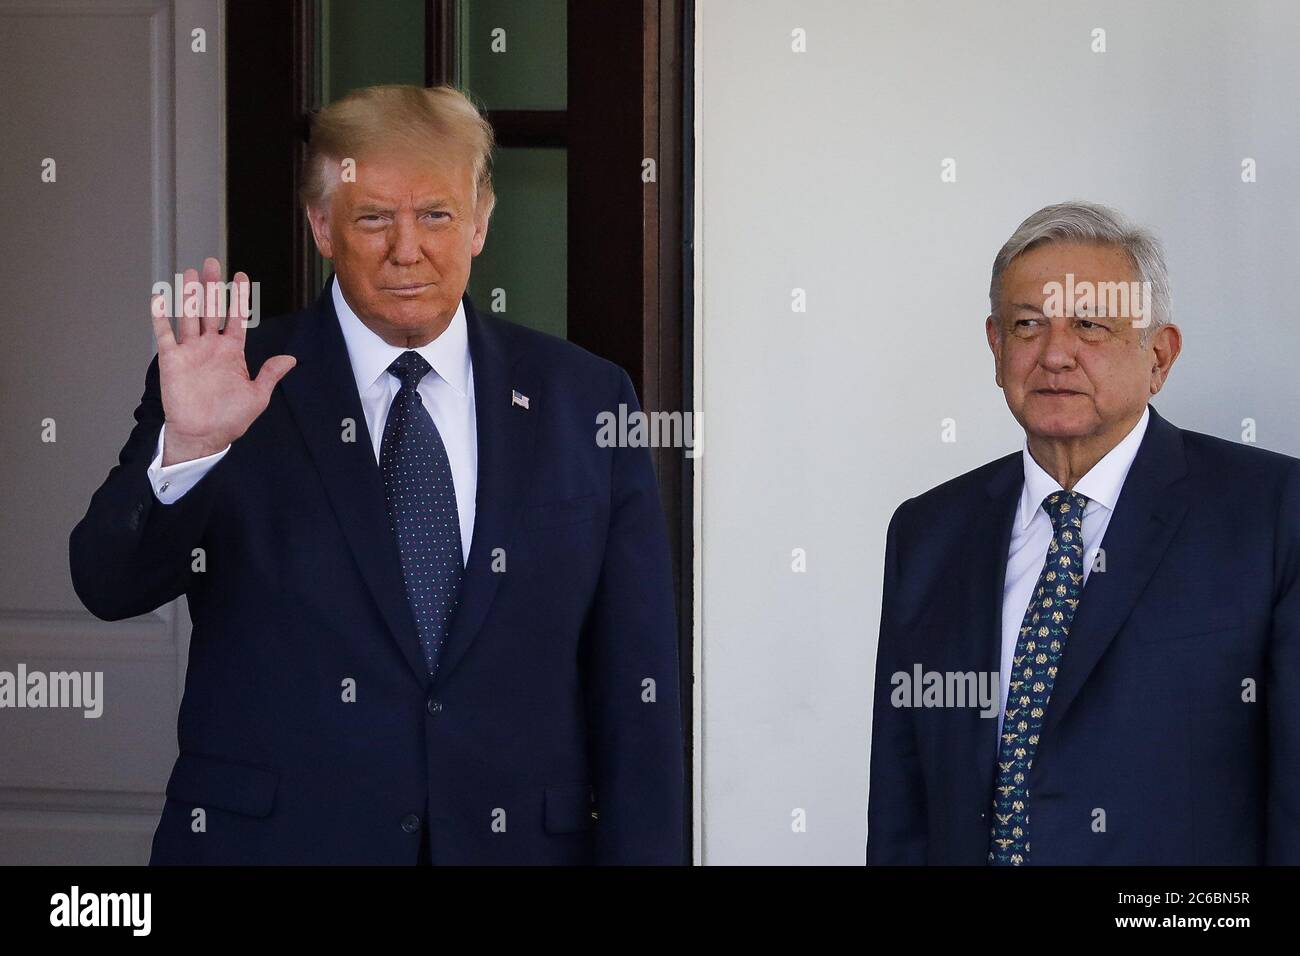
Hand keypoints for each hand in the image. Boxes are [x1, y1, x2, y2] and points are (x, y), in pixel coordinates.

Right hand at [151, 257, 295, 465]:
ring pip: (189, 316)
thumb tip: (290, 359)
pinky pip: (164, 335)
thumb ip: (270, 374)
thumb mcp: (257, 396)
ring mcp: (190, 351)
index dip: (239, 297)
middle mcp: (210, 347)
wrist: (203, 436)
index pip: (236, 317)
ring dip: (189, 295)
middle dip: (212, 286)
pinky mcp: (171, 360)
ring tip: (189, 273)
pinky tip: (160, 298)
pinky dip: (161, 317)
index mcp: (231, 352)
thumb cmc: (230, 418)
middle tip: (212, 263)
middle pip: (211, 309)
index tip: (241, 277)